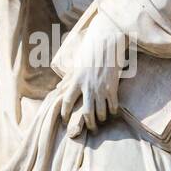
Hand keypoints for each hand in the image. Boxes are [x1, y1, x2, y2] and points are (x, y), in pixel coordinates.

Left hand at [59, 12, 125, 138]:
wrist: (107, 42)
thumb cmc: (90, 52)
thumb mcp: (76, 65)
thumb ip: (68, 80)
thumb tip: (57, 88)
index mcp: (76, 81)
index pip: (66, 101)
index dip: (64, 113)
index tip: (64, 120)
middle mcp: (87, 86)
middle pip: (85, 113)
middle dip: (88, 123)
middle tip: (90, 128)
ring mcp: (100, 88)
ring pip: (100, 112)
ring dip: (101, 119)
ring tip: (102, 121)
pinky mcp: (112, 87)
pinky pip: (112, 105)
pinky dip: (112, 111)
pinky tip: (112, 112)